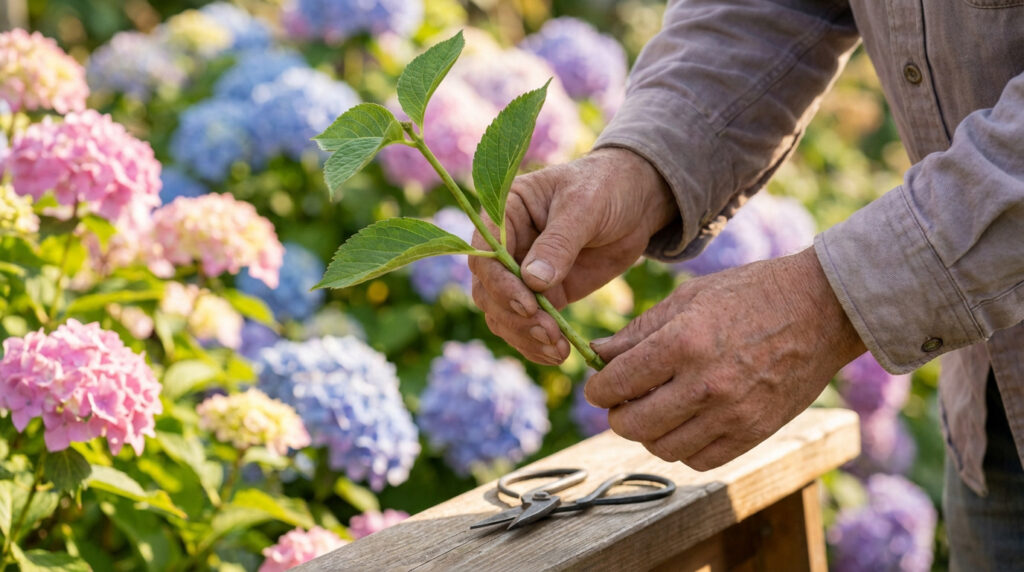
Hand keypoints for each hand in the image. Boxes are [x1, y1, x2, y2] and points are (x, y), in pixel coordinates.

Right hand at [469, 147, 675, 364]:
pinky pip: (528, 325)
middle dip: (515, 316)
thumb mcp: (585, 206)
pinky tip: (557, 354)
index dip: (500, 283)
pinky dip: (537, 344)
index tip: (528, 304)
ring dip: (525, 336)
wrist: (637, 201)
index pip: (485, 254)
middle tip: (548, 333)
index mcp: (504, 212)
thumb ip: (559, 242)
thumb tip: (533, 281)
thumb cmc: (607, 187)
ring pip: (503, 314)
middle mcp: (506, 245)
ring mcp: (522, 273)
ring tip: (557, 349)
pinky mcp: (546, 295)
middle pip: (488, 291)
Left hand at [585, 247, 866, 469]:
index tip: (600, 386)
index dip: (598, 389)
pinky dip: (683, 448)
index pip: (616, 384)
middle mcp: (706, 383)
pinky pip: (700, 460)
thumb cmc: (751, 293)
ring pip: (663, 448)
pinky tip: (686, 423)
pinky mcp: (755, 432)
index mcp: (684, 342)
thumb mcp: (688, 298)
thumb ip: (639, 331)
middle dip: (618, 415)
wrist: (821, 308)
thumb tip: (597, 354)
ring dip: (649, 434)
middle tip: (623, 402)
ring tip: (655, 411)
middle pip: (633, 424)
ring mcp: (733, 413)